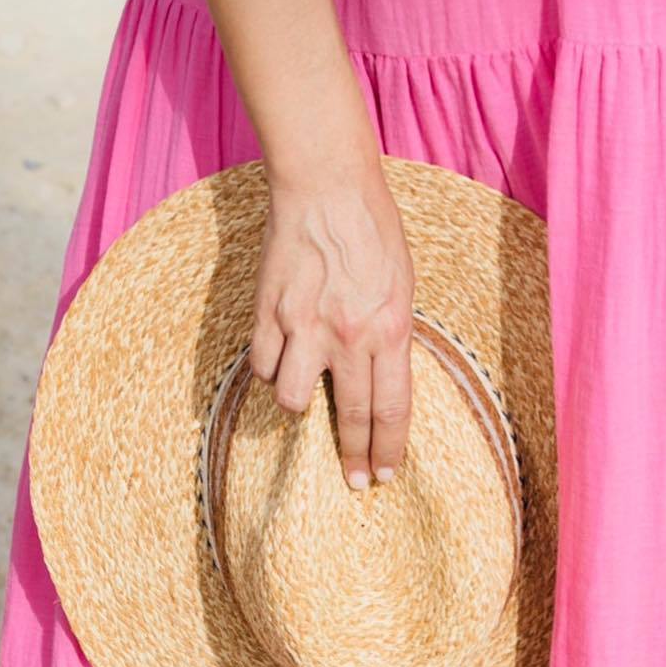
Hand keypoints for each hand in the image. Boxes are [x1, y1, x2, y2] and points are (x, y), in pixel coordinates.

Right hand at [249, 165, 414, 487]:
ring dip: (297, 408)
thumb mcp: (403, 286)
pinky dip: (269, 372)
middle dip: (354, 457)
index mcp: (389, 329)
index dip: (388, 449)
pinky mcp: (268, 311)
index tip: (385, 475)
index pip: (391, 409)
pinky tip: (277, 363)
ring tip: (303, 398)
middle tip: (357, 482)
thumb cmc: (373, 229)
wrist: (326, 184)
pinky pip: (262, 365)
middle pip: (350, 416)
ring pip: (291, 399)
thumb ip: (392, 335)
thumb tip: (381, 378)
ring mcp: (303, 326)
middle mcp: (347, 335)